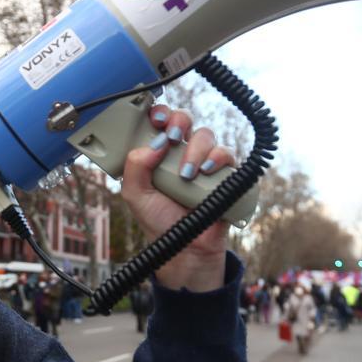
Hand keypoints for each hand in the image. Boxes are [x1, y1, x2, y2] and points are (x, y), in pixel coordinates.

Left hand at [120, 104, 236, 292]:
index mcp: (159, 153)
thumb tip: (156, 143)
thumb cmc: (159, 220)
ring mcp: (204, 161)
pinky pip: (227, 153)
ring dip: (195, 150)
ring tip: (186, 175)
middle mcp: (182, 152)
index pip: (160, 121)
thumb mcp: (135, 195)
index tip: (156, 120)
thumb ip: (135, 167)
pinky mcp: (225, 173)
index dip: (160, 113)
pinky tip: (207, 172)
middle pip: (185, 119)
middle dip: (179, 121)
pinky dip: (218, 158)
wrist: (185, 247)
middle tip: (172, 139)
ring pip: (206, 135)